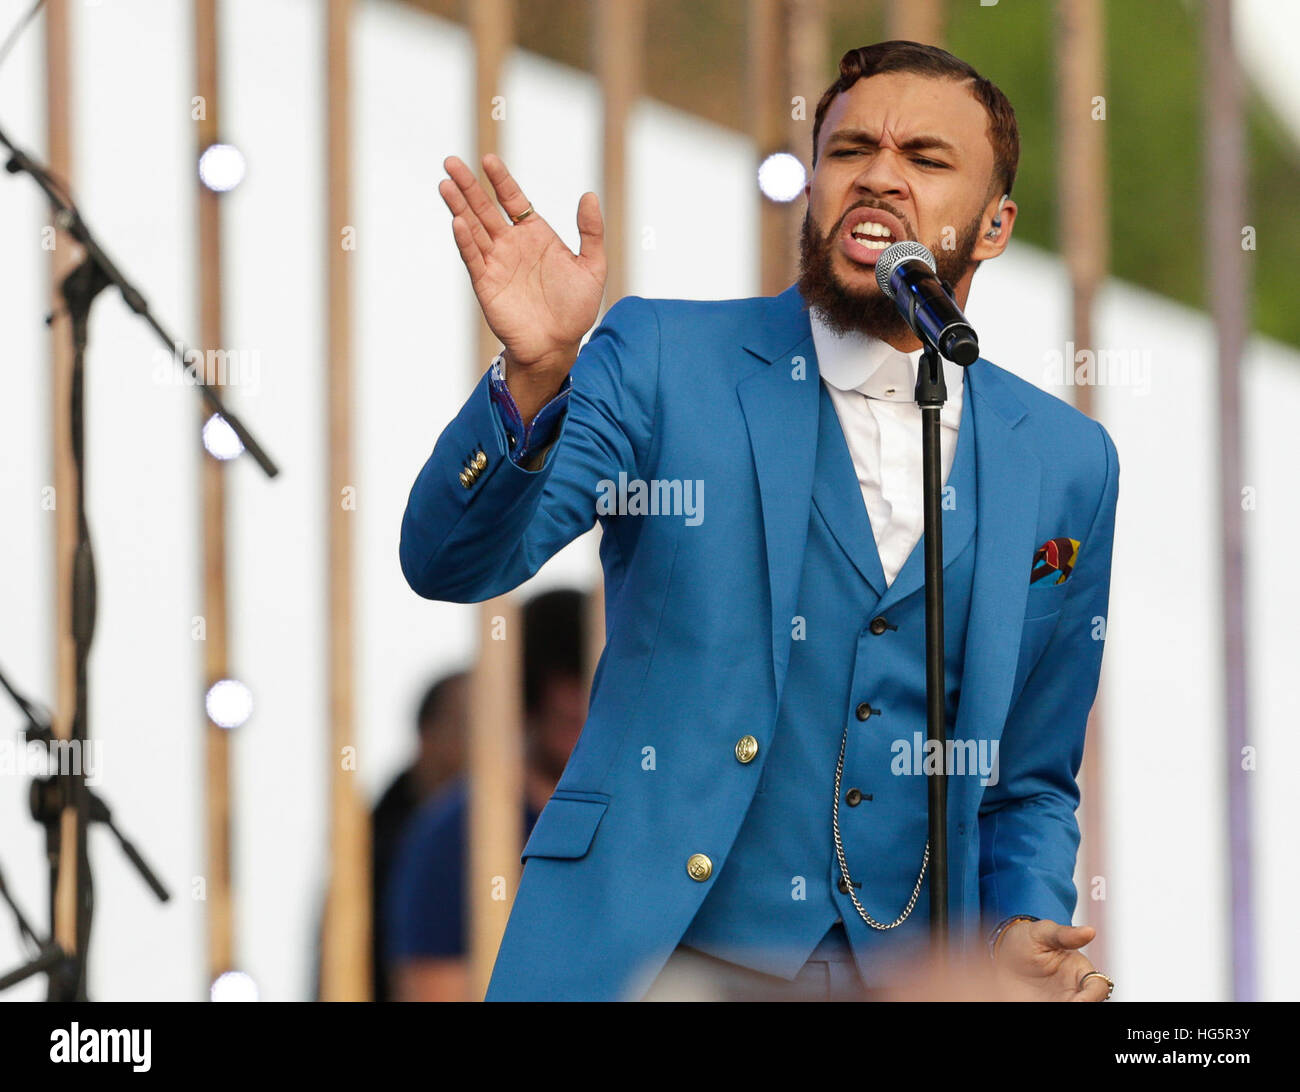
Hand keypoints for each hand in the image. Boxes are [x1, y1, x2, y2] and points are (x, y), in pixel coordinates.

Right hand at [439, 154, 605, 397]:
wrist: (557, 345)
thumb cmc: (575, 309)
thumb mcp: (592, 268)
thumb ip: (591, 232)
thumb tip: (590, 195)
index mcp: (534, 235)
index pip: (513, 199)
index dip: (501, 179)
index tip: (489, 160)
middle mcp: (511, 245)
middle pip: (485, 208)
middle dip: (468, 185)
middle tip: (451, 162)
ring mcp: (496, 263)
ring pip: (474, 228)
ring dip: (459, 206)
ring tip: (445, 184)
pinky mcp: (486, 284)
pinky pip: (474, 258)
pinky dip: (465, 241)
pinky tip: (457, 222)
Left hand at [992, 920, 1111, 1000]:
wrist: (1000, 952)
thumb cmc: (1027, 939)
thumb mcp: (1042, 933)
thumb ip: (1064, 934)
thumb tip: (1090, 931)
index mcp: (1080, 971)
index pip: (1098, 986)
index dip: (1093, 995)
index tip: (1079, 1001)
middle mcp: (1073, 991)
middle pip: (1088, 1004)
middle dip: (1079, 1006)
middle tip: (1060, 1004)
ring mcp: (1058, 1001)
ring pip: (1071, 1009)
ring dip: (1064, 1008)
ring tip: (1045, 1002)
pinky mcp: (1043, 1006)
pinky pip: (1048, 1010)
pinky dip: (1042, 1008)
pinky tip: (1028, 1001)